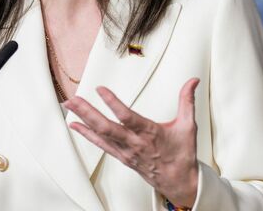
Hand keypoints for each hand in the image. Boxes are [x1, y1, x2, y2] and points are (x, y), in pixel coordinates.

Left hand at [65, 78, 199, 207]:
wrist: (178, 182)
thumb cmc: (182, 154)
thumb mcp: (188, 126)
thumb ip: (187, 101)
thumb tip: (193, 81)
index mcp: (150, 133)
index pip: (127, 117)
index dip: (112, 103)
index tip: (100, 89)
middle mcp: (134, 143)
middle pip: (106, 127)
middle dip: (87, 112)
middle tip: (72, 99)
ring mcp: (126, 152)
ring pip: (100, 135)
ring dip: (83, 119)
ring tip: (69, 105)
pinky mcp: (122, 157)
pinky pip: (101, 144)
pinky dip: (87, 134)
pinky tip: (75, 125)